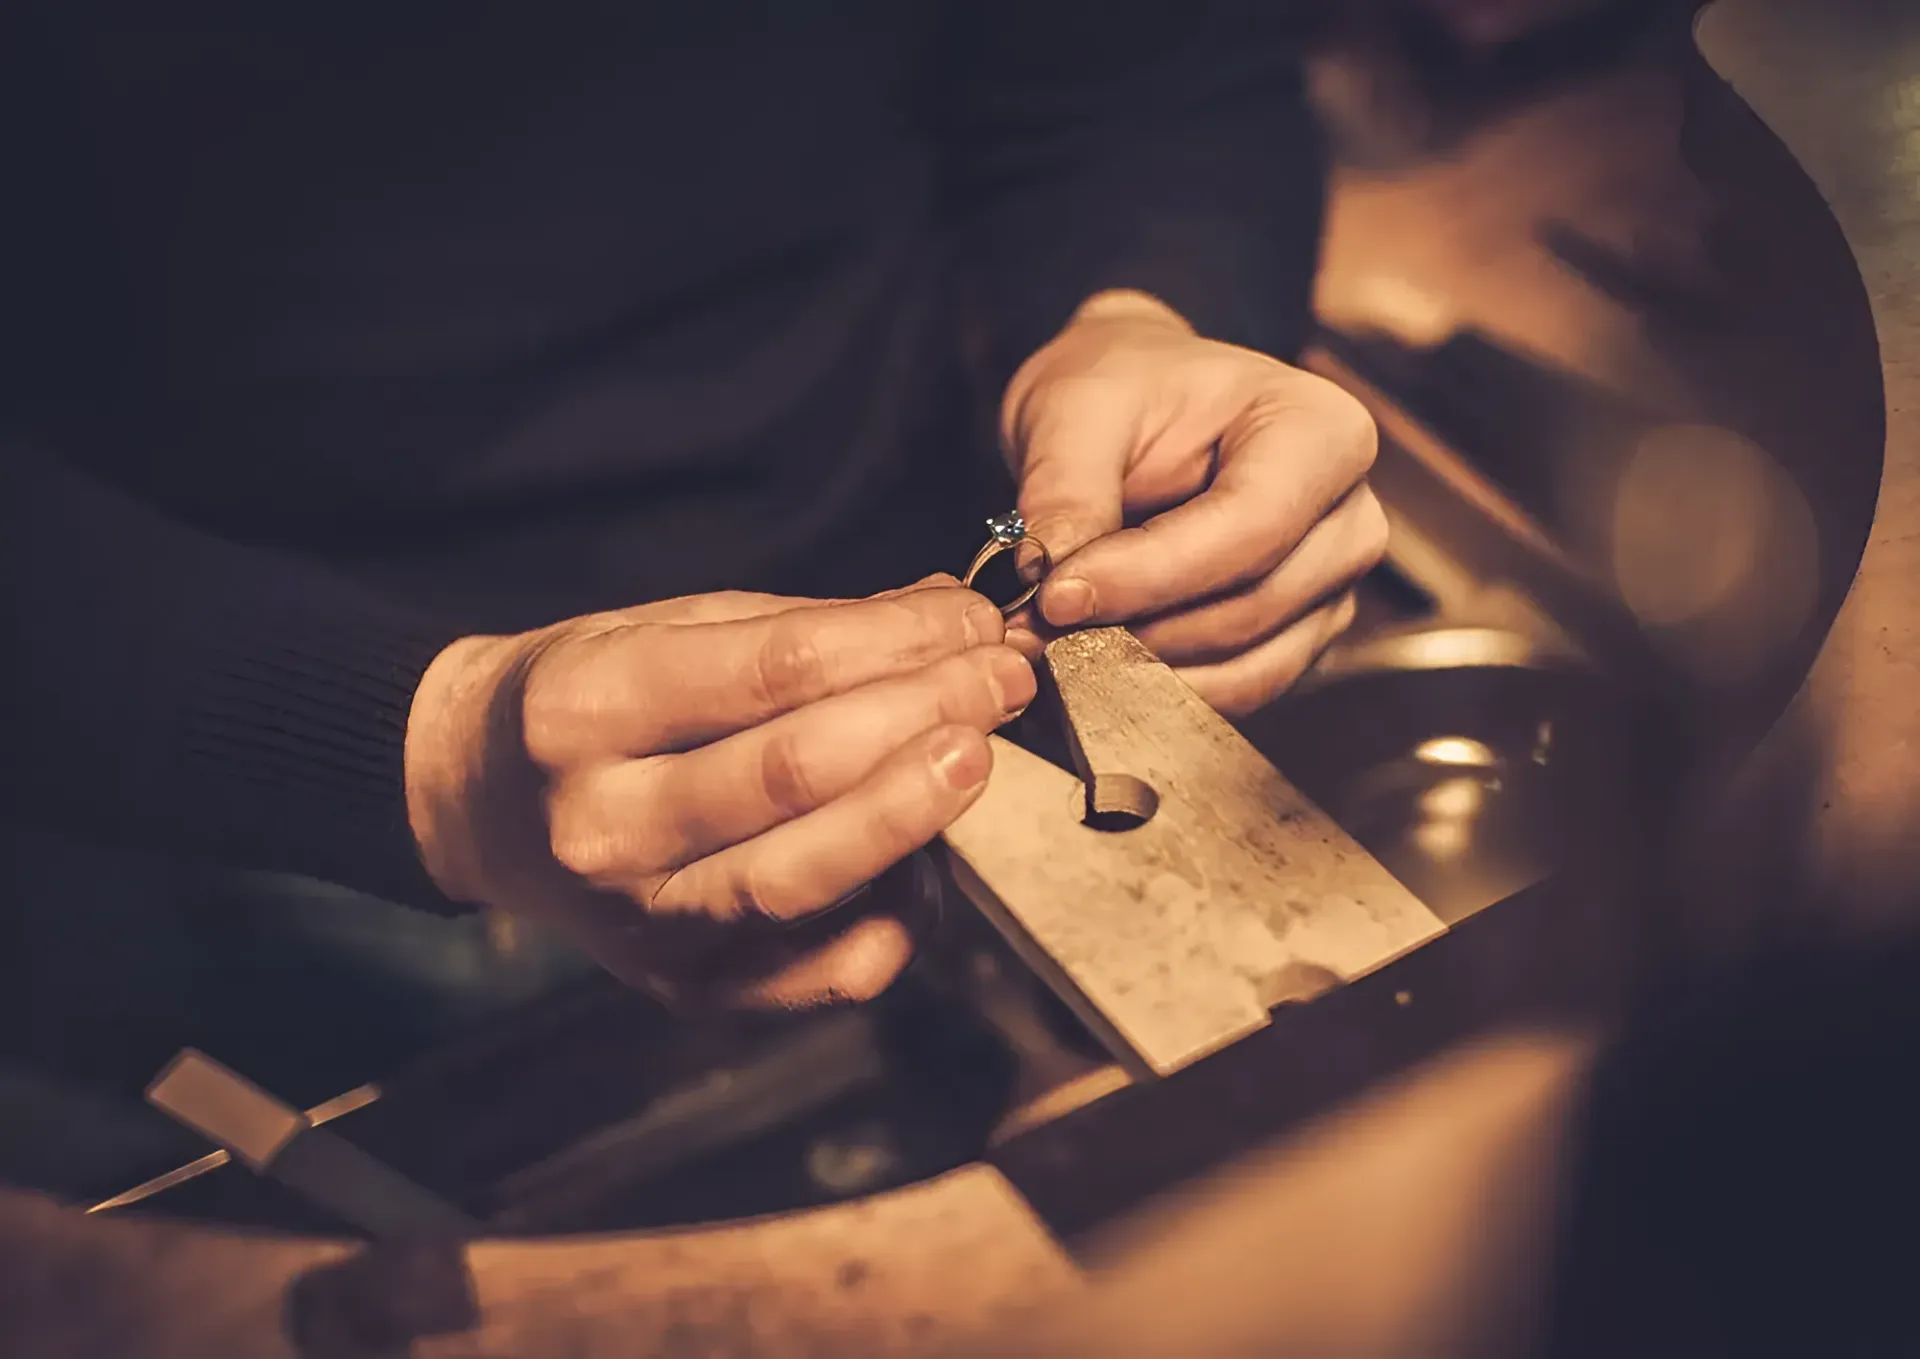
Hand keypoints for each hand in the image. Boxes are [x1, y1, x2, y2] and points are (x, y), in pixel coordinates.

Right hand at [402, 578, 1033, 1007]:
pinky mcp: (685, 988)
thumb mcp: (663, 629)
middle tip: (1001, 677)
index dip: (893, 643)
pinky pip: (818, 971)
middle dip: (920, 717)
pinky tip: (927, 858)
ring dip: (912, 814)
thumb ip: (803, 628)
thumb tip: (949, 614)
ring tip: (977, 754)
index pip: (769, 673)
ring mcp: (642, 924)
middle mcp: (601, 828)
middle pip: (791, 775)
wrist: (481, 804)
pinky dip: (892, 917)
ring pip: (804, 881)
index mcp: (582, 712)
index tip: (972, 619)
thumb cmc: (588, 702)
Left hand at [1002, 290, 1387, 715]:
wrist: (1136, 410)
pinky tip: (1091, 670)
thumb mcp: (1075, 408)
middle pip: (1251, 607)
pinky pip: (1238, 691)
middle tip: (1034, 633)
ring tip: (1052, 650)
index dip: (1151, 575)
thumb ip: (1064, 490)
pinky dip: (1159, 694)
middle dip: (1136, 633)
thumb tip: (1049, 578)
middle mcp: (1348, 516)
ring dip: (1142, 674)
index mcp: (1321, 431)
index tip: (1058, 596)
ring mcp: (1330, 587)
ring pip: (1247, 666)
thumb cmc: (1123, 388)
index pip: (1251, 526)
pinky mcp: (1298, 640)